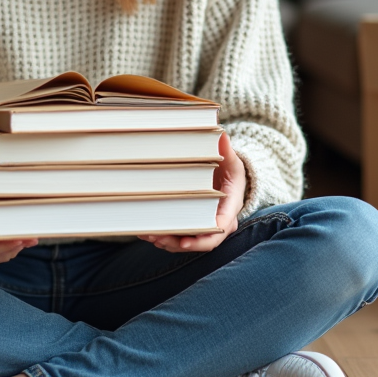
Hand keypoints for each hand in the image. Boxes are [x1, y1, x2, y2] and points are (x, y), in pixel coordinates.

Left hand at [142, 131, 245, 253]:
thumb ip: (226, 150)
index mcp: (229, 209)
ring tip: (146, 234)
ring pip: (186, 241)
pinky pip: (179, 236)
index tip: (184, 242)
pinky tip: (146, 231)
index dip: (201, 240)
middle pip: (198, 241)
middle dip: (176, 243)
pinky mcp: (193, 224)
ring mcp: (204, 225)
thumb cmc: (230, 170)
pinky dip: (164, 235)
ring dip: (166, 241)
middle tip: (156, 237)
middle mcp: (217, 222)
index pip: (218, 230)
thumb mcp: (230, 161)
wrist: (227, 179)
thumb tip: (220, 133)